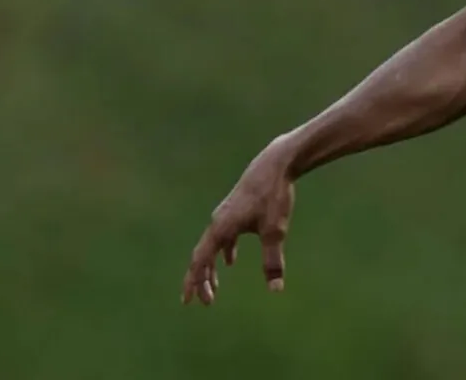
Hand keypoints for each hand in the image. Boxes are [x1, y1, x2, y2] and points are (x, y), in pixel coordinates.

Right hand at [181, 138, 296, 305]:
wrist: (275, 164)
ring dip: (211, 267)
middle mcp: (217, 222)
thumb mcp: (274, 231)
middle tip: (205, 301)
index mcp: (221, 228)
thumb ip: (273, 261)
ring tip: (214, 287)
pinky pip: (222, 236)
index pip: (200, 261)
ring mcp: (224, 215)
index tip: (190, 301)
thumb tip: (276, 289)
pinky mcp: (234, 210)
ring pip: (211, 246)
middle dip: (201, 280)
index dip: (194, 282)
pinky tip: (230, 262)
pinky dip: (223, 251)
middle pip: (202, 256)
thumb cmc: (273, 196)